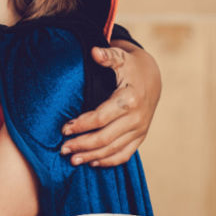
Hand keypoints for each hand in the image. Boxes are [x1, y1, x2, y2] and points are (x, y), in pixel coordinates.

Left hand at [60, 41, 161, 167]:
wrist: (153, 76)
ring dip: (92, 156)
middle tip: (63, 149)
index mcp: (129, 99)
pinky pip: (126, 154)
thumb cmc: (131, 66)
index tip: (63, 129)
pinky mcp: (141, 136)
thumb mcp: (121, 57)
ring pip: (113, 149)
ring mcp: (140, 129)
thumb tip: (94, 52)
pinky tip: (93, 163)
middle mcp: (136, 118)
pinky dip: (109, 161)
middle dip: (82, 145)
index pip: (100, 118)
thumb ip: (107, 55)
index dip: (81, 125)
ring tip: (73, 160)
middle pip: (105, 138)